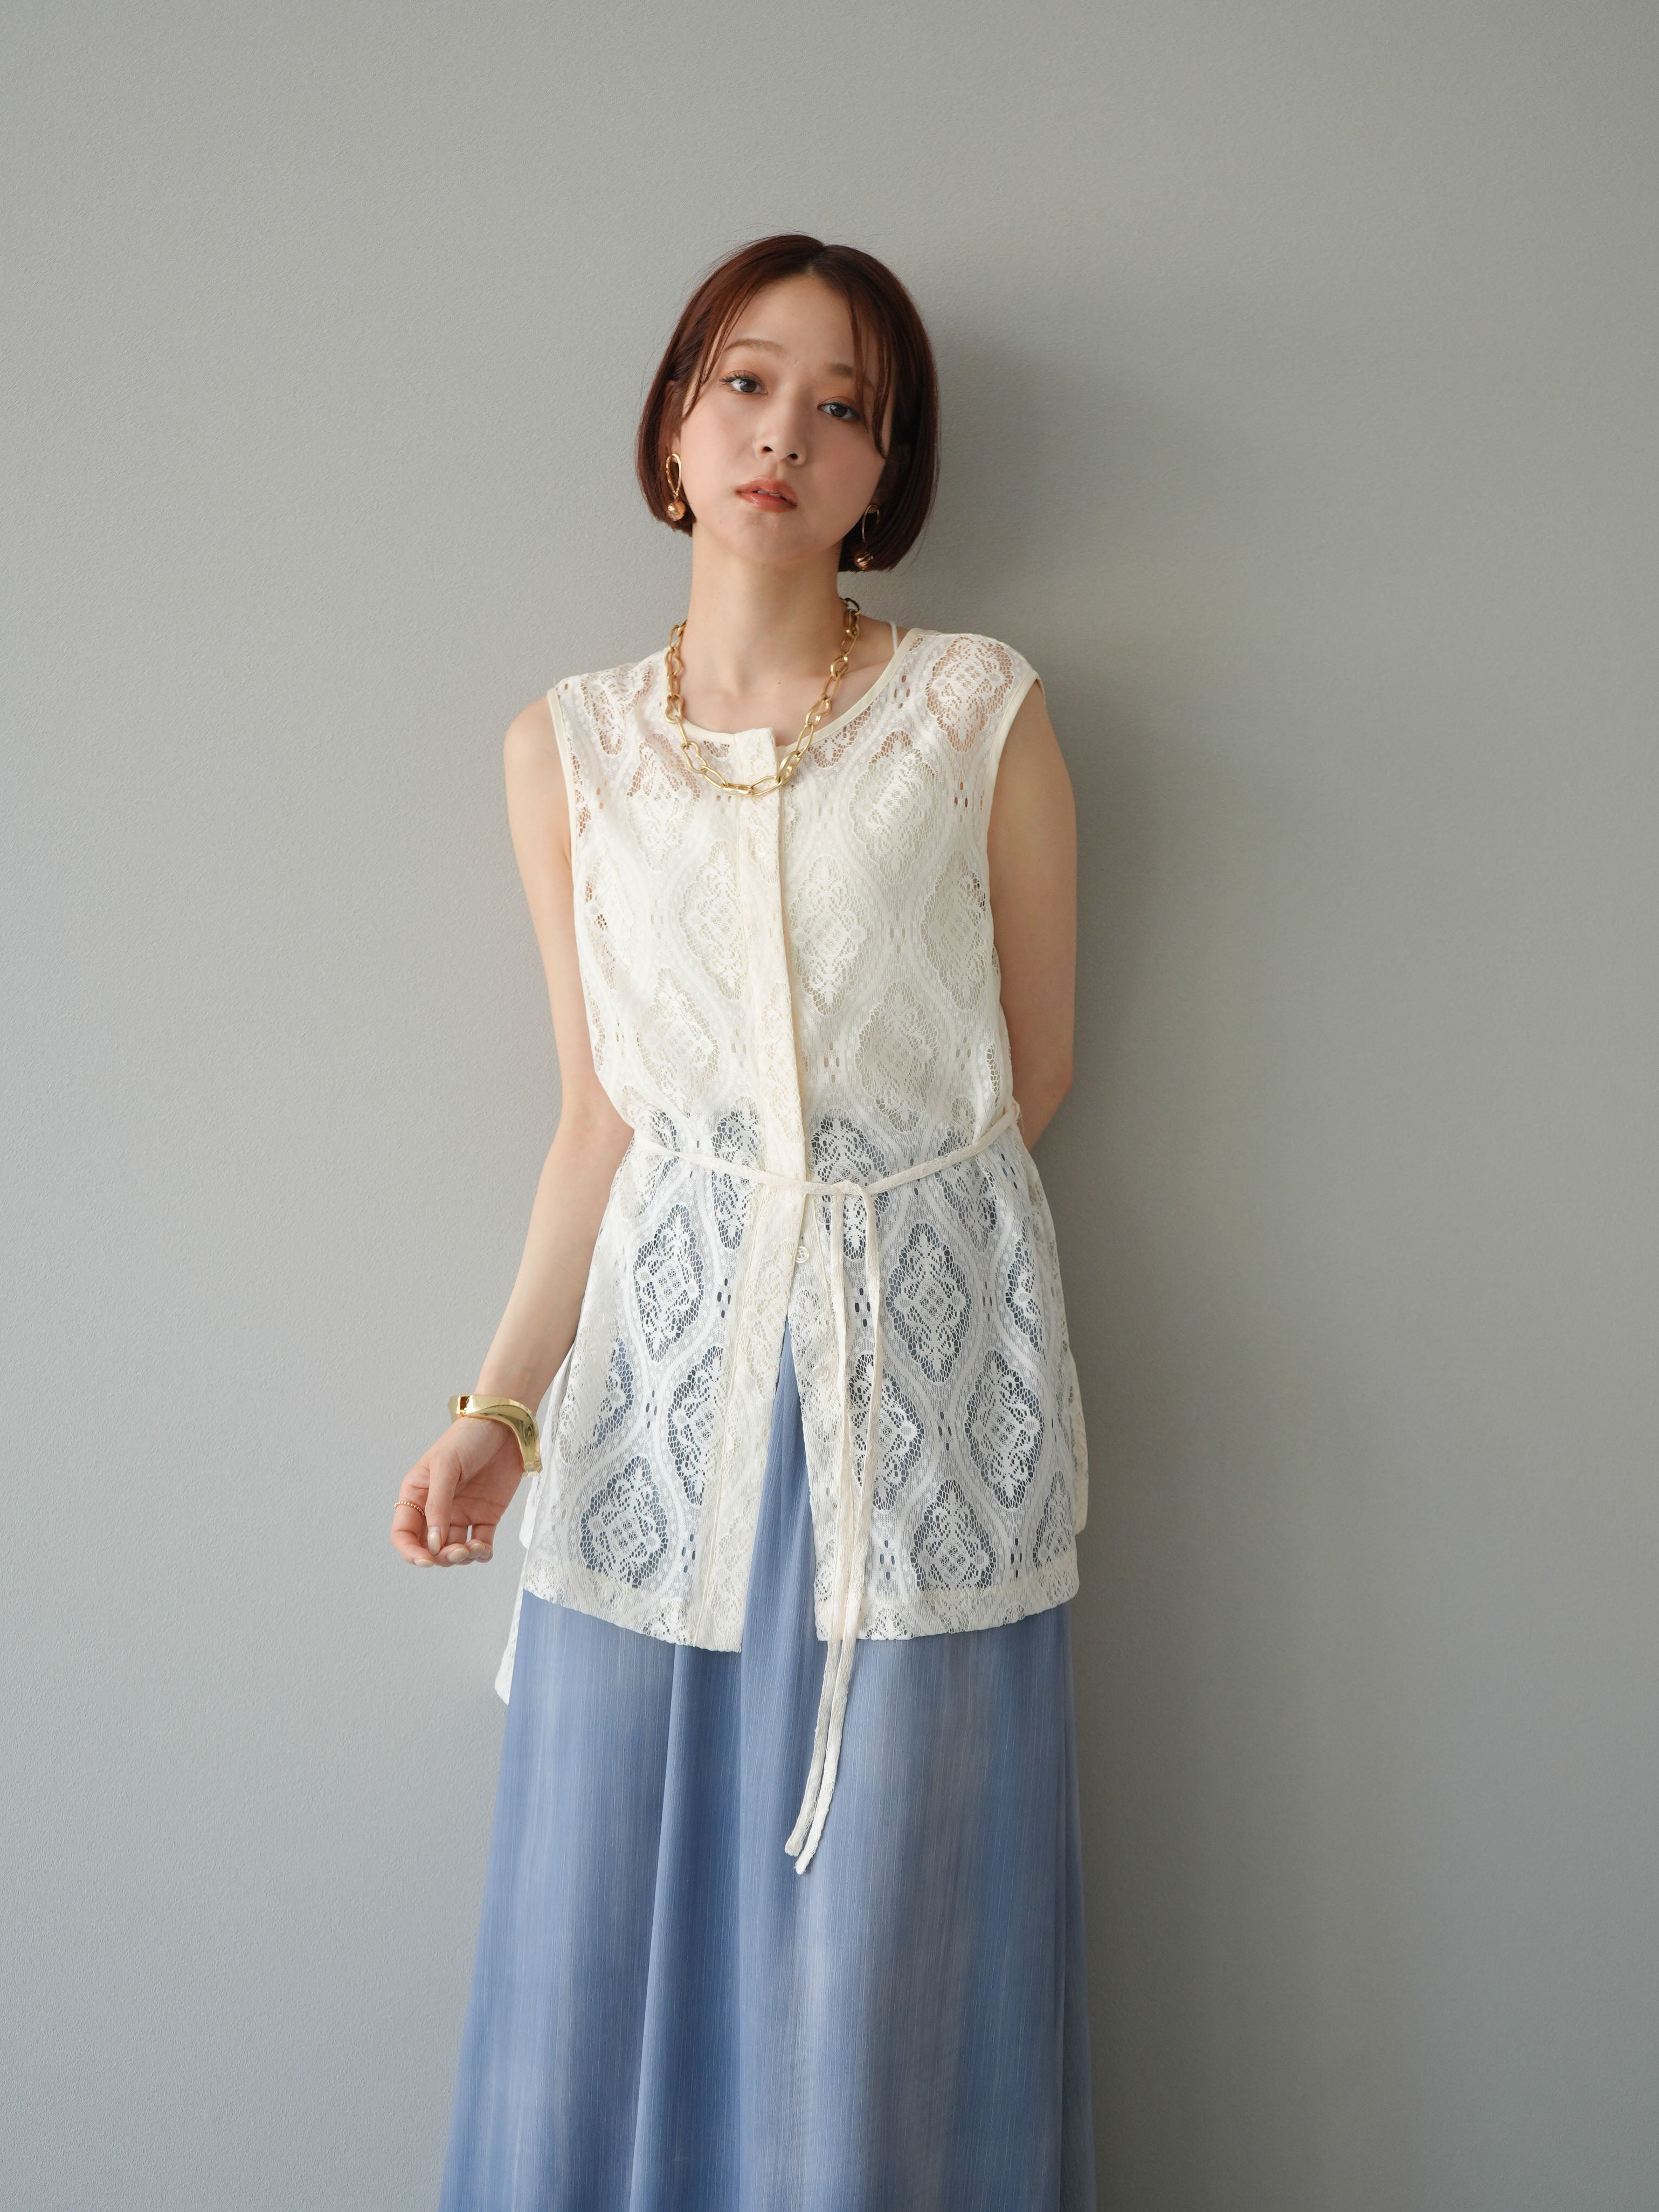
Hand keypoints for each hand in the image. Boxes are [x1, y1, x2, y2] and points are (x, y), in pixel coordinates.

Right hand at [391, 1415, 526, 1566]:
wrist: (505, 1425)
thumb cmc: (468, 1438)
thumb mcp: (446, 1467)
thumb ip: (438, 1506)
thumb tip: (433, 1544)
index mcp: (417, 1494)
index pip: (404, 1533)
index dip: (410, 1551)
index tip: (426, 1560)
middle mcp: (437, 1508)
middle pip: (430, 1547)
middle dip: (441, 1557)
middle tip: (458, 1551)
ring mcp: (462, 1513)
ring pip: (455, 1550)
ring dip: (462, 1557)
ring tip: (475, 1548)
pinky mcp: (486, 1515)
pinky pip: (480, 1544)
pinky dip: (481, 1553)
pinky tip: (485, 1550)